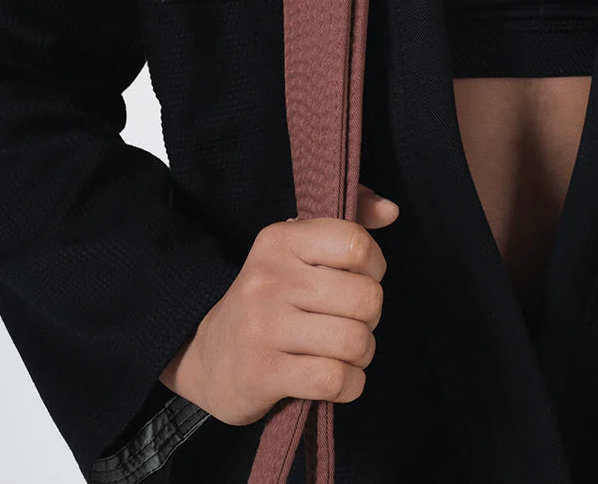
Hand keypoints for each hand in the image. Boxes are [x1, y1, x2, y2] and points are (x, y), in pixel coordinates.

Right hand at [159, 182, 399, 423]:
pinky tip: (339, 379)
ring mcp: (263, 327)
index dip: (374, 266)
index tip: (361, 279)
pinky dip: (350, 385)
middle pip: (365, 298)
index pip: (356, 244)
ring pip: (354, 341)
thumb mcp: (298, 249)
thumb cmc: (270, 297)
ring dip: (362, 354)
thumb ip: (349, 221)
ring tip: (345, 352)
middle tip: (352, 321)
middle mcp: (269, 279)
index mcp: (280, 240)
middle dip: (371, 317)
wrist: (206, 356)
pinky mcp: (261, 374)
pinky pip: (334, 380)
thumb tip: (390, 211)